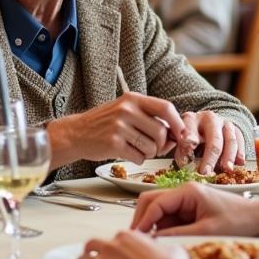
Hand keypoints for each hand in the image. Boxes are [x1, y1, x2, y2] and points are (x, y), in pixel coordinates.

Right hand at [47, 92, 184, 168]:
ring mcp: (119, 126)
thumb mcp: (126, 110)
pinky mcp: (113, 143)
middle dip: (161, 144)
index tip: (182, 134)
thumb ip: (150, 118)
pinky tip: (126, 153)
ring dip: (148, 153)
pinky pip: (139, 158)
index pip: (166, 107)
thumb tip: (177, 134)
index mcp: (133, 99)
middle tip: (152, 147)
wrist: (76, 133)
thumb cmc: (105, 123)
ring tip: (135, 148)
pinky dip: (137, 159)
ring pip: (152, 147)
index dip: (178, 123)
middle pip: (161, 132)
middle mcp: (127, 109)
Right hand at [131, 182, 258, 237]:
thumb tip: (155, 241)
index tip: (137, 237)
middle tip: (137, 240)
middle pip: (152, 201)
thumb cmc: (239, 221)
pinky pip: (169, 219)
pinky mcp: (189, 212)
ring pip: (158, 211)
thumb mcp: (207, 231)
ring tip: (148, 245)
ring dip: (152, 226)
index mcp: (188, 192)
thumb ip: (180, 235)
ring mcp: (186, 202)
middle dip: (142, 219)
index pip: (156, 202)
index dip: (144, 220)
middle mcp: (184, 193)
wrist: (258, 220)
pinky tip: (162, 243)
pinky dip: (163, 230)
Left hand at [179, 113, 245, 173]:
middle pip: (213, 138)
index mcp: (191, 118)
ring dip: (229, 156)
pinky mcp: (236, 129)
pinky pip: (240, 141)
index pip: (190, 128)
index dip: (190, 137)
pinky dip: (240, 153)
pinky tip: (240, 163)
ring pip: (230, 140)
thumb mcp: (182, 138)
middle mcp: (209, 118)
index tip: (187, 149)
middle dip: (210, 156)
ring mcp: (225, 123)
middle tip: (206, 172)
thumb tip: (183, 162)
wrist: (207, 123)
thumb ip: (182, 148)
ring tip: (227, 169)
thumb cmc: (191, 134)